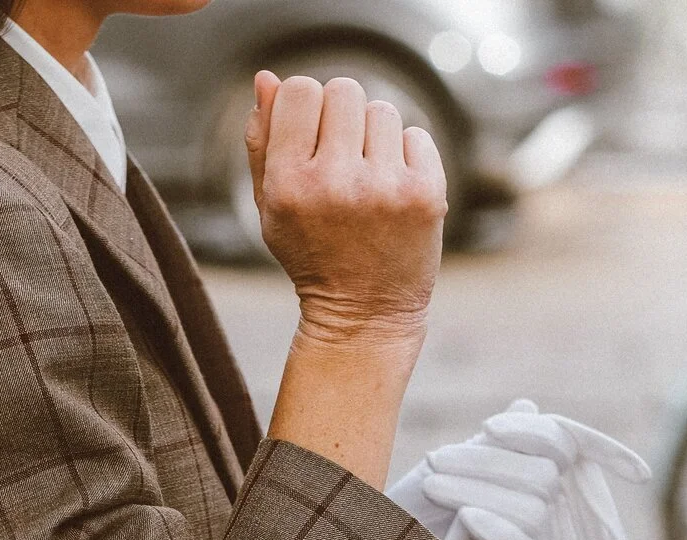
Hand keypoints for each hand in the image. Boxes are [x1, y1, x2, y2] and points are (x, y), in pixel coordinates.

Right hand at [245, 71, 446, 349]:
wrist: (364, 315)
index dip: (305, 106)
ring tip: (367, 179)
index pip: (299, 90)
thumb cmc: (311, 254)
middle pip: (344, 90)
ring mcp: (383, 189)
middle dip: (342, 116)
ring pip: (382, 109)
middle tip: (341, 159)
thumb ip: (262, 141)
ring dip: (374, 136)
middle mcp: (334, 183)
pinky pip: (416, 135)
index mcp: (288, 185)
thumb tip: (267, 78)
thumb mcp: (270, 206)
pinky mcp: (425, 194)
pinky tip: (393, 192)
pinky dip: (406, 156)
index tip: (310, 136)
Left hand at [417, 402, 655, 539]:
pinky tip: (465, 519)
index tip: (486, 426)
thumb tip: (526, 405)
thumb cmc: (413, 511)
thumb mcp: (448, 468)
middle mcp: (537, 512)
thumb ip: (490, 443)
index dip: (532, 432)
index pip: (559, 447)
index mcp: (527, 478)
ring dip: (477, 492)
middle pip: (542, 476)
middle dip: (485, 462)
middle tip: (433, 461)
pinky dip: (496, 530)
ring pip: (531, 511)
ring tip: (431, 488)